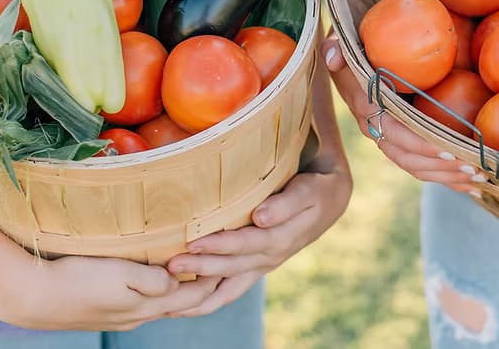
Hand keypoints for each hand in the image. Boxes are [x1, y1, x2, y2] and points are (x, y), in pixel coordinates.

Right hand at [0, 255, 221, 331]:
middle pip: (182, 304)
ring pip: (164, 306)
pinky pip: (146, 303)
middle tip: (225, 267)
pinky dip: (162, 293)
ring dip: (183, 292)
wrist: (34, 297)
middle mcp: (139, 316)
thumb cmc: (78, 279)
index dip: (213, 279)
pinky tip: (161, 282)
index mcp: (146, 307)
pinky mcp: (108, 312)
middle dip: (204, 287)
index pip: (192, 296)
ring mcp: (123, 317)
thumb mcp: (119, 274)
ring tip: (200, 274)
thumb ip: (152, 280)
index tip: (232, 260)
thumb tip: (176, 280)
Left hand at [165, 154, 351, 316]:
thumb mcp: (308, 190)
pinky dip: (208, 302)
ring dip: (200, 293)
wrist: (329, 200)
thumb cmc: (316, 188)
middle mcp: (270, 257)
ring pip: (228, 286)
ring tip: (169, 297)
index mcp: (282, 237)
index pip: (247, 243)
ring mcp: (263, 265)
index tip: (194, 242)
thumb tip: (261, 217)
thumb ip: (286, 203)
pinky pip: (231, 291)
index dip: (220, 244)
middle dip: (201, 267)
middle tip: (170, 265)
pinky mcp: (256, 268)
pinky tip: (184, 309)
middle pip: (232, 267)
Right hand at [324, 34, 479, 193]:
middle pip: (408, 159)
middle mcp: (375, 128)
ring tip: (478, 179)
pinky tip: (471, 188)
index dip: (420, 144)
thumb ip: (336, 46)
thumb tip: (334, 58)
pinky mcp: (401, 140)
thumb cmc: (355, 43)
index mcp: (365, 107)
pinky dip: (447, 179)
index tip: (449, 148)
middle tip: (474, 168)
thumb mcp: (342, 40)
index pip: (393, 133)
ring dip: (447, 177)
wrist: (352, 55)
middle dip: (440, 167)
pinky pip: (422, 166)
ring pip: (416, 167)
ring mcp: (388, 137)